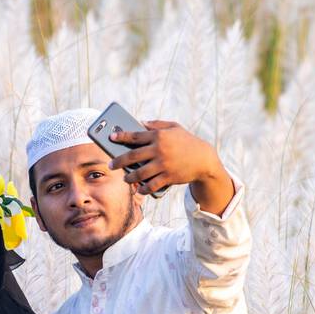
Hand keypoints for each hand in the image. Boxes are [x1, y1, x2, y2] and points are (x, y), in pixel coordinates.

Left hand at [107, 119, 222, 196]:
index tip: (110, 137)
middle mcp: (159, 150)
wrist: (204, 159)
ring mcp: (163, 165)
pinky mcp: (168, 177)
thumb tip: (140, 123)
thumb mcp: (174, 127)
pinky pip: (151, 185)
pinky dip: (143, 189)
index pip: (135, 136)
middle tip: (110, 165)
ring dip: (129, 177)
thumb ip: (157, 124)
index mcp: (159, 135)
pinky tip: (139, 190)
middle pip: (132, 156)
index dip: (121, 136)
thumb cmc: (187, 141)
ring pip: (139, 173)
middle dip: (118, 161)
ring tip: (125, 178)